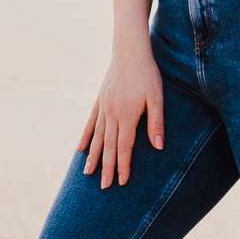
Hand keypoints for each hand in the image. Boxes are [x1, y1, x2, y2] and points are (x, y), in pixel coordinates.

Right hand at [78, 46, 164, 188]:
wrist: (130, 51)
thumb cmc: (147, 74)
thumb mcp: (157, 98)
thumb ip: (156, 123)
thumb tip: (159, 147)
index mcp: (126, 115)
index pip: (124, 147)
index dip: (123, 166)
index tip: (121, 182)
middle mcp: (111, 114)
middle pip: (109, 147)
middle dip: (107, 168)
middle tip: (104, 187)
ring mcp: (103, 107)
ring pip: (97, 137)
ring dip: (94, 157)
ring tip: (88, 174)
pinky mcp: (100, 101)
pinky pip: (91, 123)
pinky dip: (86, 137)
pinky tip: (81, 149)